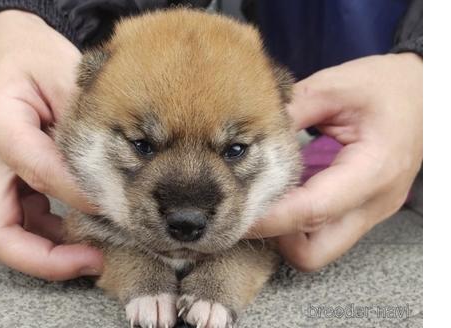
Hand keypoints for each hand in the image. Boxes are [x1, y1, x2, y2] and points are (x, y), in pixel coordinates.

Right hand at [0, 10, 102, 279]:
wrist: (3, 49)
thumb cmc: (30, 56)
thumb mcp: (61, 74)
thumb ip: (79, 123)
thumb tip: (106, 179)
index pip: (39, 171)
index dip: (80, 196)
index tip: (115, 207)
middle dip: (43, 256)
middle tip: (92, 262)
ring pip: (2, 231)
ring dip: (45, 248)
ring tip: (92, 250)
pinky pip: (12, 217)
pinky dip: (43, 231)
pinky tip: (75, 227)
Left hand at [249, 54, 421, 271]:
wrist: (426, 94)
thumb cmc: (387, 87)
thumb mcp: (336, 86)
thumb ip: (292, 110)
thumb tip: (249, 135)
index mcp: (373, 169)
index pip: (312, 211)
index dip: (268, 217)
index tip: (234, 210)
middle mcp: (373, 203)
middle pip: (313, 253)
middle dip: (274, 236)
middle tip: (249, 206)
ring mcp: (370, 213)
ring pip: (317, 251)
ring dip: (285, 233)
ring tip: (267, 198)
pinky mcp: (362, 212)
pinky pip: (323, 234)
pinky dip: (298, 225)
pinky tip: (285, 195)